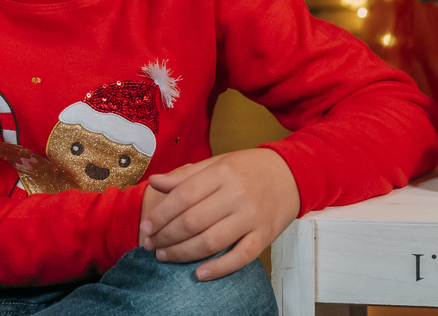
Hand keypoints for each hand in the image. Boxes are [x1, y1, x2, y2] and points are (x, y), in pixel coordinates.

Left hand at [137, 148, 299, 280]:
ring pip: (211, 241)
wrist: (292, 174)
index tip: (146, 226)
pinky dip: (219, 268)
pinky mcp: (265, 236)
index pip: (183, 196)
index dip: (160, 215)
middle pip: (193, 221)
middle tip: (150, 244)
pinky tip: (200, 273)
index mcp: (222, 173)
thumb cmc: (249, 169)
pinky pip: (240, 257)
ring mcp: (252, 217)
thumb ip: (186, 175)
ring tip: (165, 256)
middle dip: (166, 236)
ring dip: (183, 253)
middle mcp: (237, 195)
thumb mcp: (217, 163)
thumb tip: (155, 182)